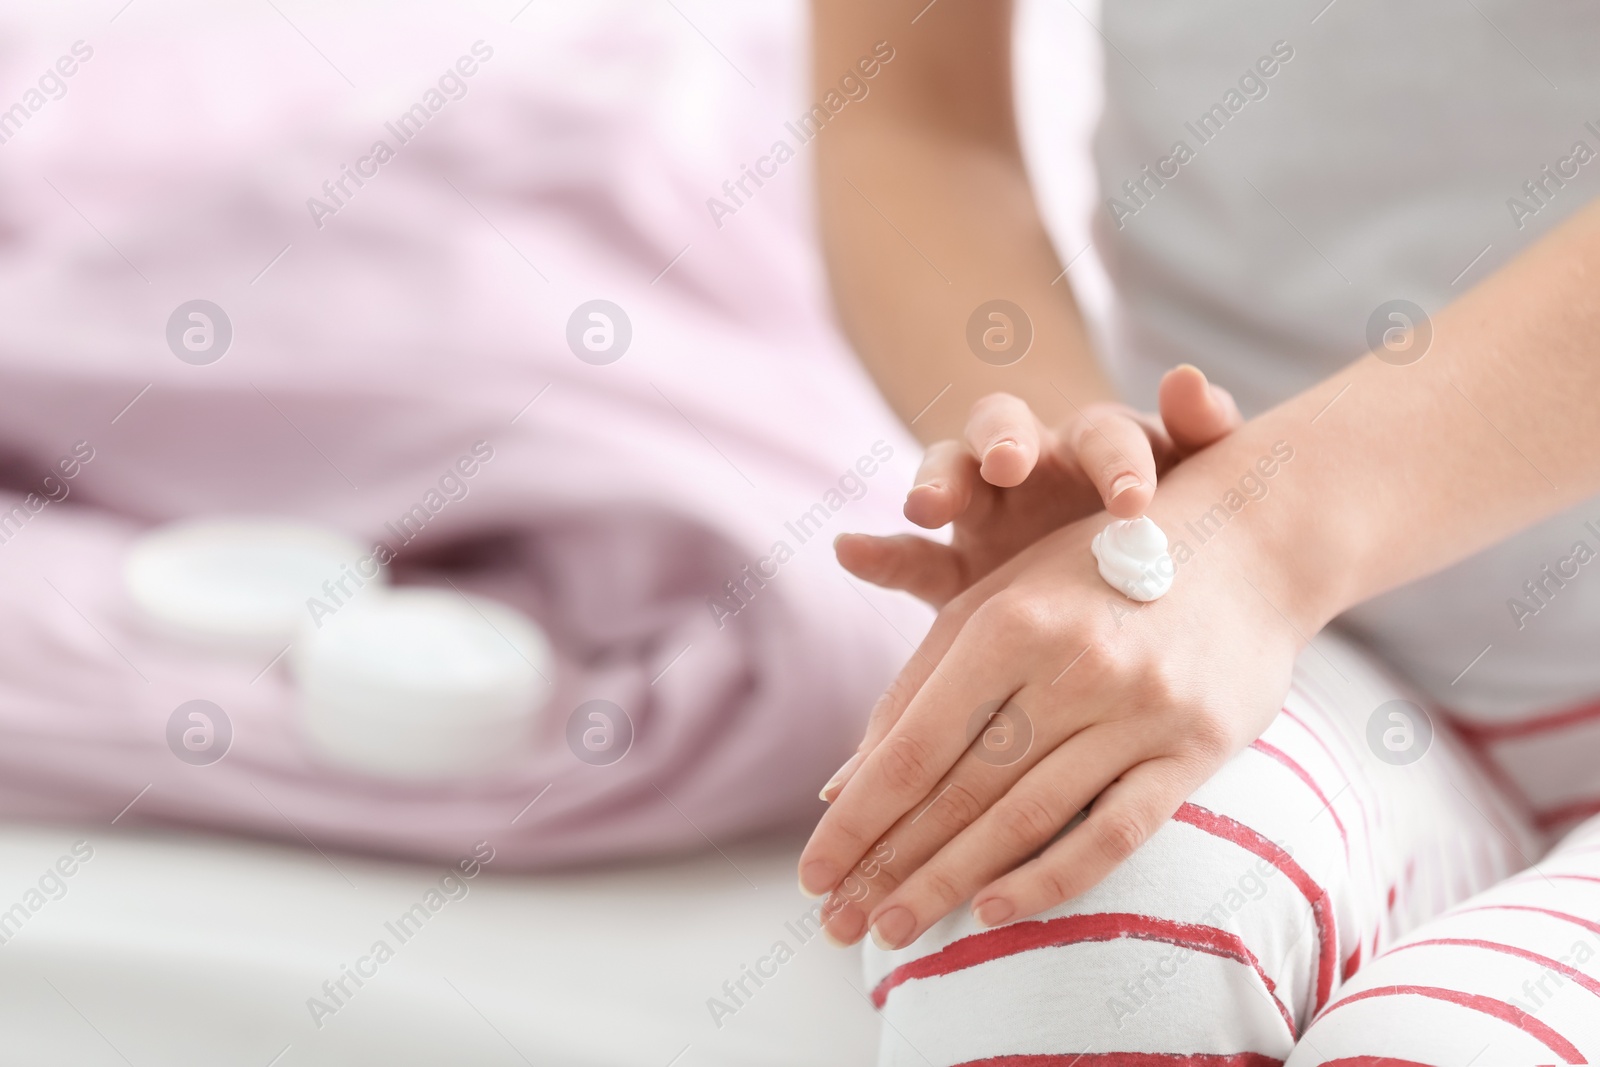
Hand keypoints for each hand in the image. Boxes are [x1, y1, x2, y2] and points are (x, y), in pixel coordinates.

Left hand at [800, 494, 1306, 948]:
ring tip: (893, 929)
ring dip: (951, 882)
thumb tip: (843, 788)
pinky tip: (993, 913)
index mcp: (1009, 619)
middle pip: (963, 787)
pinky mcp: (1196, 746)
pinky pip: (1116, 830)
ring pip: (1028, 816)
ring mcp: (1139, 708)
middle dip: (890, 864)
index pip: (915, 744)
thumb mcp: (999, 600)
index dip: (858, 816)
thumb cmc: (1092, 572)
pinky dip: (1052, 876)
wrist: (1245, 541)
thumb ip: (920, 686)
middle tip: (838, 924)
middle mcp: (1072, 663)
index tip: (812, 874)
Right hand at [834, 365, 1239, 607]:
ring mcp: (986, 510)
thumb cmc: (1176, 523)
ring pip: (950, 472)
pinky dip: (878, 554)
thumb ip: (1204, 430)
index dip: (1117, 462)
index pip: (1105, 434)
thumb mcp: (1198, 477)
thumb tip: (1187, 376)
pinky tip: (848, 551)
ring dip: (937, 479)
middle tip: (1009, 462)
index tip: (1135, 501)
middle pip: (1007, 427)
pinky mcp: (953, 567)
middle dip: (1005, 440)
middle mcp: (1036, 464)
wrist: (1130, 583)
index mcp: (1102, 447)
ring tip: (924, 503)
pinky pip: (910, 558)